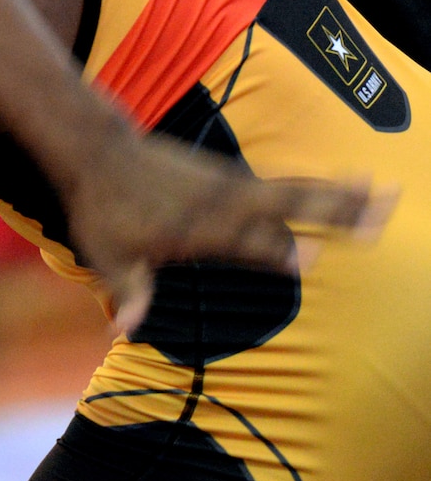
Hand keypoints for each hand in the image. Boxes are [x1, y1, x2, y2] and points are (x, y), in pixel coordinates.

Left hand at [65, 133, 390, 335]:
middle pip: (288, 207)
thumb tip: (121, 332)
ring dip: (340, 195)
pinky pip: (281, 182)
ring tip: (383, 194)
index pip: (246, 243)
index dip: (274, 253)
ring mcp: (230, 184)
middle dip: (333, 213)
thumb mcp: (109, 256)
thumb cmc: (102, 209)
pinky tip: (346, 188)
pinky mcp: (228, 174)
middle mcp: (224, 203)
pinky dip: (317, 186)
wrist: (97, 149)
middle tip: (377, 217)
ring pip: (294, 191)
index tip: (309, 259)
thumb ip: (128, 292)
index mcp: (201, 228)